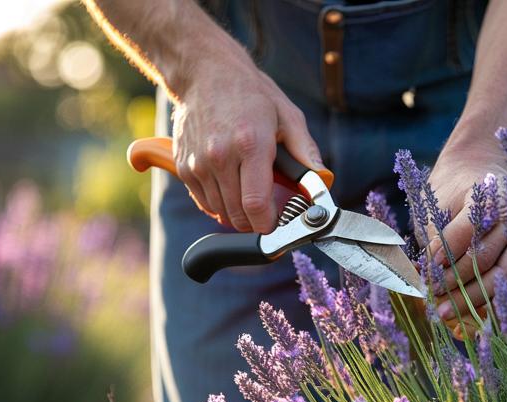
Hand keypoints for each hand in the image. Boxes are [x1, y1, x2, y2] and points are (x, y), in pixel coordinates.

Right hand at [169, 52, 321, 233]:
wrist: (204, 73)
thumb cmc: (250, 93)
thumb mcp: (287, 115)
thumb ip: (305, 151)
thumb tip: (322, 179)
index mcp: (251, 145)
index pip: (256, 204)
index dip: (269, 224)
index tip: (277, 223)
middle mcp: (220, 156)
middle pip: (238, 214)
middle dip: (256, 221)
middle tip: (268, 211)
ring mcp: (199, 163)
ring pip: (221, 211)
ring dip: (238, 213)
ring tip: (250, 195)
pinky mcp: (184, 166)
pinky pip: (205, 202)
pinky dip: (220, 203)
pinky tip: (232, 187)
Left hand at [426, 140, 506, 326]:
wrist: (480, 169)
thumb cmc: (452, 191)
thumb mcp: (438, 204)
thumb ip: (436, 236)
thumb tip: (427, 275)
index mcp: (492, 195)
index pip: (467, 229)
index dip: (446, 253)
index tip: (426, 271)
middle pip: (486, 257)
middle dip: (457, 284)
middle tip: (433, 302)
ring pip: (505, 276)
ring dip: (476, 300)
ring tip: (448, 314)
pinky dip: (505, 307)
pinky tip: (482, 323)